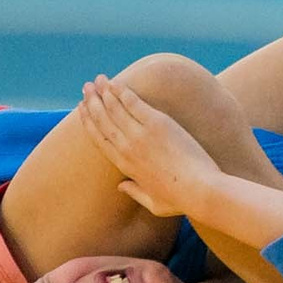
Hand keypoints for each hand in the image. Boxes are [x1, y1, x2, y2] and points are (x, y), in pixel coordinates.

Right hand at [77, 74, 223, 221]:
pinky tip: (114, 82)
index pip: (100, 139)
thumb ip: (134, 192)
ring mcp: (140, 135)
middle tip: (86, 89)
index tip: (83, 110)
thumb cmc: (180, 198)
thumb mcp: (153, 202)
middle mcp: (127, 148)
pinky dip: (121, 91)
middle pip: (103, 121)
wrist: (200, 190)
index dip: (89, 122)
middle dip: (92, 103)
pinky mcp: (156, 123)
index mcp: (125, 166)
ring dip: (103, 92)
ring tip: (97, 80)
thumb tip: (121, 187)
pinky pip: (133, 102)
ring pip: (114, 109)